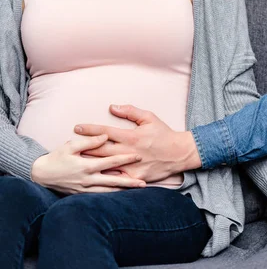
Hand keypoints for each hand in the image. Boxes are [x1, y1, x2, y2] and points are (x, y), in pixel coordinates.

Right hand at [31, 134, 145, 193]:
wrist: (41, 175)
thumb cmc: (57, 157)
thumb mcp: (71, 146)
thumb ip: (90, 141)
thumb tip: (105, 136)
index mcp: (86, 166)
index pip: (110, 162)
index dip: (125, 159)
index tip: (138, 156)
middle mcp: (88, 180)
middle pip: (114, 180)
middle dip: (129, 181)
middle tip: (144, 182)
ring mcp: (86, 189)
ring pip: (109, 191)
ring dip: (124, 190)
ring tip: (137, 190)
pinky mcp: (83, 195)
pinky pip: (101, 196)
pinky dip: (112, 195)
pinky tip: (122, 193)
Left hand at [74, 105, 200, 181]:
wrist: (179, 153)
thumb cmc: (163, 133)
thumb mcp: (149, 117)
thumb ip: (130, 111)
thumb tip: (112, 107)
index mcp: (131, 135)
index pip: (105, 131)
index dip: (89, 129)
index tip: (77, 127)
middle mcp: (129, 151)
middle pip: (101, 150)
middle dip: (83, 147)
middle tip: (68, 146)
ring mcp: (131, 166)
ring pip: (106, 165)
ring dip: (90, 163)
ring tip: (75, 162)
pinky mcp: (135, 178)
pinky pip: (117, 179)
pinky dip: (104, 179)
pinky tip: (92, 179)